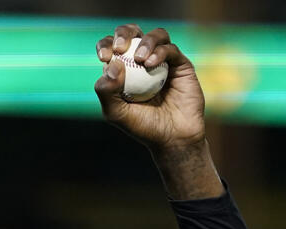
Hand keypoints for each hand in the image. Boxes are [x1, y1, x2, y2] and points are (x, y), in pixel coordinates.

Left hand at [94, 25, 204, 151]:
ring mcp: (163, 61)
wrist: (173, 139)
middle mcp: (143, 61)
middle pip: (132, 33)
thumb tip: (112, 63)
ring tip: (139, 59)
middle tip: (120, 47)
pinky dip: (159, 52)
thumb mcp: (116, 113)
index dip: (106, 45)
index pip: (112, 47)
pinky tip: (151, 64)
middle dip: (123, 33)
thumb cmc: (143, 128)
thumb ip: (106, 91)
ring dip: (145, 42)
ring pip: (154, 36)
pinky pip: (170, 49)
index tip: (104, 57)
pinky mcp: (181, 64)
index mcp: (124, 69)